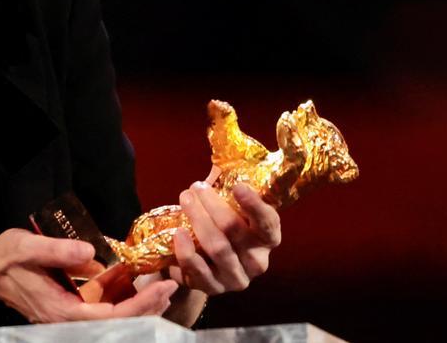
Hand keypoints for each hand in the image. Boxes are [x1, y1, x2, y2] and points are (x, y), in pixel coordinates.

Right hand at [0, 228, 176, 322]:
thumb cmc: (4, 258)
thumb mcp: (26, 248)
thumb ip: (57, 252)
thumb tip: (92, 254)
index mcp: (60, 312)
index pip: (110, 317)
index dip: (140, 305)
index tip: (163, 288)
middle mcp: (68, 320)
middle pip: (118, 322)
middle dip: (147, 307)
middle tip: (172, 285)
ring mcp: (69, 316)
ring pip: (113, 318)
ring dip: (139, 305)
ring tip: (163, 286)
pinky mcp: (70, 307)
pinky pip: (103, 310)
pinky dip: (124, 299)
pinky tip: (138, 286)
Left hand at [172, 173, 281, 294]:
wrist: (204, 264)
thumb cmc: (221, 227)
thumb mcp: (230, 208)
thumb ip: (228, 187)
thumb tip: (221, 156)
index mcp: (268, 239)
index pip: (268, 222)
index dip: (254, 204)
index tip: (238, 185)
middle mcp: (257, 262)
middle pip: (235, 231)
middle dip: (213, 205)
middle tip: (196, 187)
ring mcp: (236, 278)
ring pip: (218, 248)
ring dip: (198, 220)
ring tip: (185, 199)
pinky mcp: (214, 289)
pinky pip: (199, 271)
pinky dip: (186, 251)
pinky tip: (178, 232)